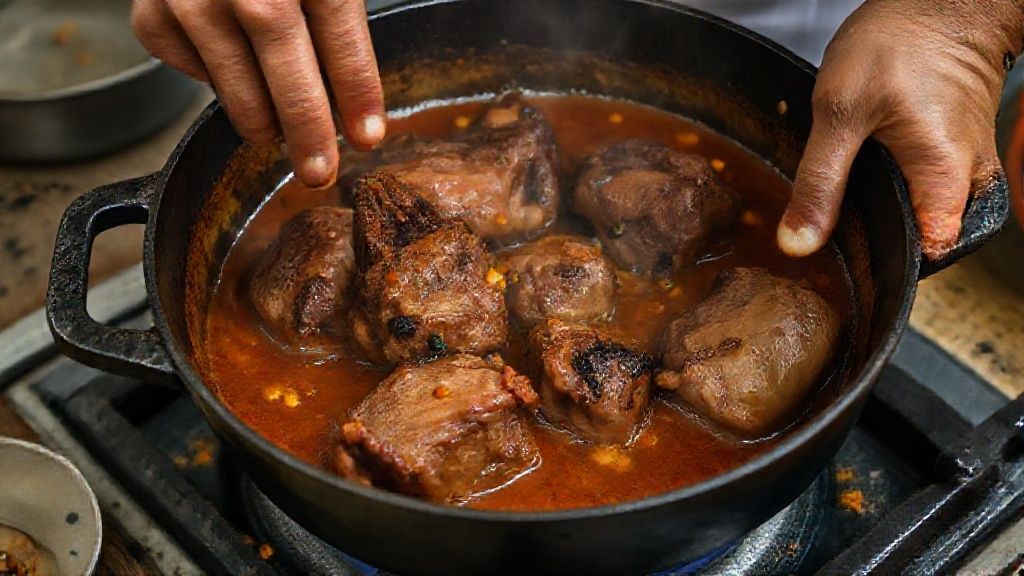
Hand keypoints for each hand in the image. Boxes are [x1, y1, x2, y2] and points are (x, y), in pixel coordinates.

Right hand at [131, 0, 385, 188]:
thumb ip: (336, 3)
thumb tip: (356, 83)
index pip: (341, 37)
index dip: (358, 92)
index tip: (369, 136)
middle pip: (287, 72)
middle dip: (309, 131)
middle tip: (320, 172)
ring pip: (235, 87)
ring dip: (262, 121)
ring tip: (280, 136)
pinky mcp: (152, 8)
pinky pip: (187, 68)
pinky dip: (210, 80)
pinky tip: (229, 69)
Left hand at [778, 0, 1021, 259]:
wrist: (940, 1)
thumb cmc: (898, 44)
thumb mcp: (839, 113)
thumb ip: (819, 184)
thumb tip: (799, 243)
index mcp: (942, 182)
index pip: (920, 260)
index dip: (877, 266)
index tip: (839, 260)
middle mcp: (966, 185)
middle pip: (919, 244)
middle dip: (873, 242)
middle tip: (828, 227)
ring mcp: (967, 170)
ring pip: (921, 218)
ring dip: (881, 216)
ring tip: (841, 200)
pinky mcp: (957, 154)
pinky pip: (925, 191)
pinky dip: (893, 191)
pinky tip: (862, 178)